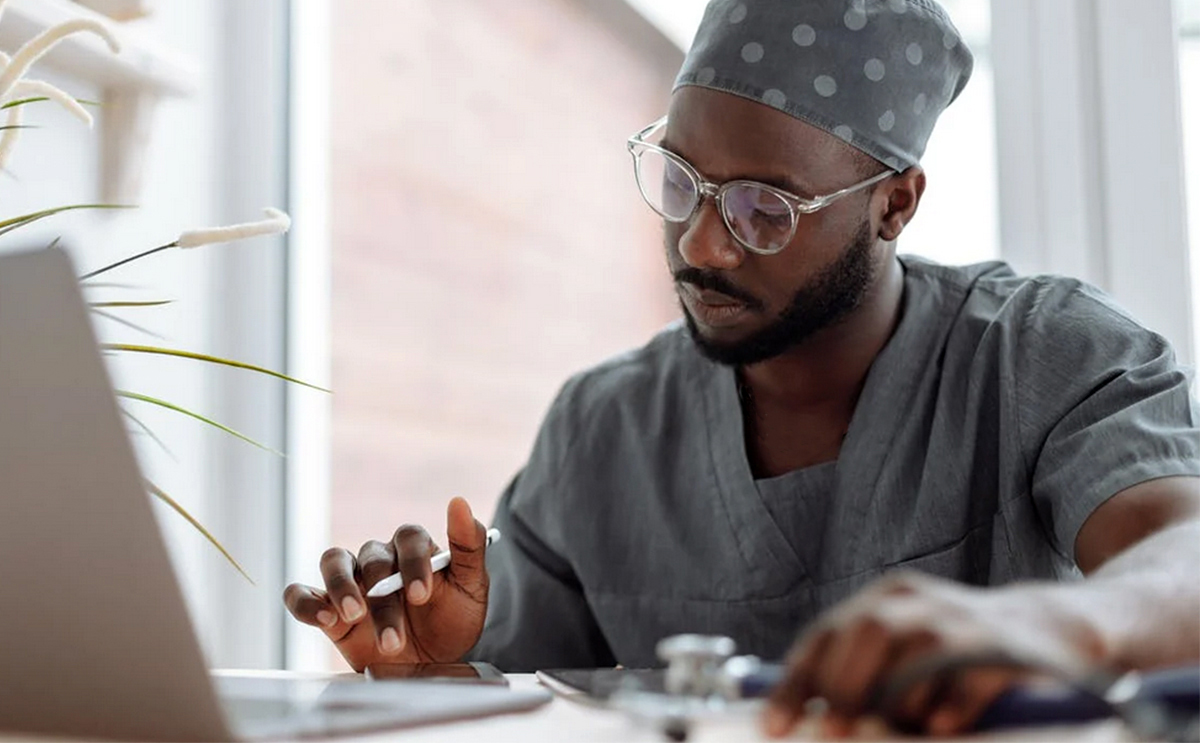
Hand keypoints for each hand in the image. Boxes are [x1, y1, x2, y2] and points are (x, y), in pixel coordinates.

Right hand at [283, 497, 489, 671]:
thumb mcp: (472, 588)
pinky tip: (325, 619)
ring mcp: (352, 581)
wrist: (432, 662)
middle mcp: (380, 559)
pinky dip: (306, 602)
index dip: (414, 562)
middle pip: (373, 559)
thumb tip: (459, 502)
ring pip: (334, 562)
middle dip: (384, 599)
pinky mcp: (328, 607)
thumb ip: (468, 546)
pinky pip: (302, 593)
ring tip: (354, 615)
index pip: (409, 537)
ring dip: (341, 587)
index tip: (422, 594)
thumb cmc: (452, 621)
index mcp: (414, 549)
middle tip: (395, 635)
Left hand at [763, 571, 1104, 737]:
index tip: (776, 726)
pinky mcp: (1006, 651)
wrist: (1049, 632)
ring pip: (916, 650)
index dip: (797, 682)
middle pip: (868, 631)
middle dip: (843, 687)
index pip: (826, 634)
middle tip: (833, 733)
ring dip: (898, 698)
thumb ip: (861, 677)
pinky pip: (969, 678)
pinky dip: (949, 706)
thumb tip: (813, 722)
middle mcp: (919, 602)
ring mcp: (965, 621)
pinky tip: (940, 726)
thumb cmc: (957, 655)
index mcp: (884, 600)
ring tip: (904, 725)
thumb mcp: (903, 652)